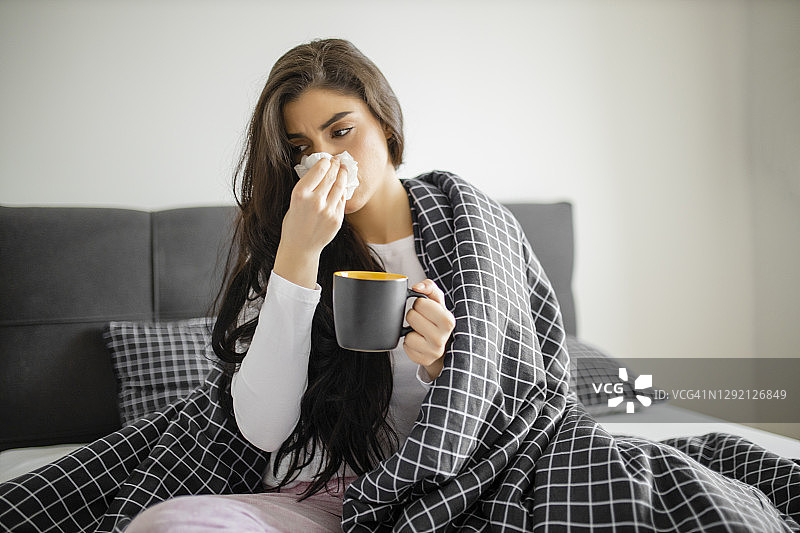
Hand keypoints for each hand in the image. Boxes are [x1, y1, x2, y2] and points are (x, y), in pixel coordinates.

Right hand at [273, 157, 349, 288]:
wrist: (300, 247)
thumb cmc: (294, 223)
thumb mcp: (294, 201)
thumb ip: (307, 187)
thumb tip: (321, 171)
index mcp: (300, 194)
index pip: (319, 170)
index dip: (326, 162)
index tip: (328, 160)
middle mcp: (315, 201)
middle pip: (331, 176)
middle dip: (336, 166)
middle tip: (338, 161)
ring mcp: (328, 211)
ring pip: (340, 186)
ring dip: (343, 175)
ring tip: (344, 170)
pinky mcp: (337, 219)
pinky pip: (342, 200)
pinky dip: (342, 192)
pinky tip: (342, 187)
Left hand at [403, 279, 455, 380]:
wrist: (443, 344)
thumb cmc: (438, 318)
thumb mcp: (437, 301)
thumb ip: (429, 287)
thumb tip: (417, 287)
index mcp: (448, 320)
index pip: (420, 303)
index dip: (420, 304)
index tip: (426, 309)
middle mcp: (442, 337)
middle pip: (411, 317)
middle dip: (414, 316)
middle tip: (422, 320)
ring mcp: (433, 351)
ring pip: (408, 334)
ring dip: (410, 331)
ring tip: (420, 331)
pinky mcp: (424, 360)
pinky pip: (406, 347)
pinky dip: (409, 343)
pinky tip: (419, 342)